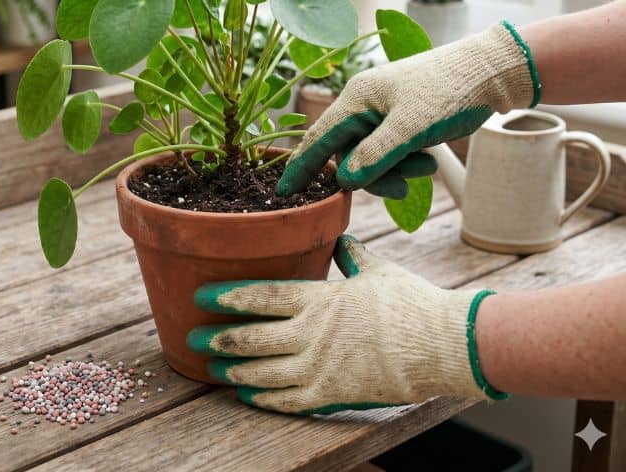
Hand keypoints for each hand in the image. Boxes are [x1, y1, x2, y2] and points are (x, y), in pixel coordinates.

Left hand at [187, 235, 505, 414]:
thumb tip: (342, 238)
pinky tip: (248, 396)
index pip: (261, 295)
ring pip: (263, 371)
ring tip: (214, 370)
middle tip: (195, 339)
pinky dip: (264, 398)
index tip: (202, 297)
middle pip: (252, 336)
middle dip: (220, 339)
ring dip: (234, 371)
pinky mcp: (333, 394)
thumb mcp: (378, 271)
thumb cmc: (411, 304)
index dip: (227, 297)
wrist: (443, 345)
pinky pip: (289, 400)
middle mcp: (311, 332)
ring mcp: (320, 366)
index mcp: (319, 297)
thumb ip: (352, 255)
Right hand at [277, 22, 539, 197]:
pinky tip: (428, 158)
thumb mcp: (412, 127)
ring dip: (395, 170)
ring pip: (371, 156)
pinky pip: (390, 151)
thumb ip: (376, 155)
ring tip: (425, 166)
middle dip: (373, 175)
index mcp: (358, 97)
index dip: (301, 166)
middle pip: (348, 154)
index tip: (283, 191)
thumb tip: (345, 181)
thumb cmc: (451, 90)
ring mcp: (383, 111)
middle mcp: (365, 103)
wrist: (494, 71)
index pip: (318, 137)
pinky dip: (406, 162)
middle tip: (401, 188)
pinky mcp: (402, 119)